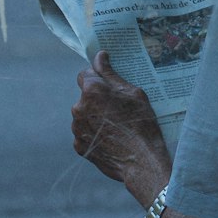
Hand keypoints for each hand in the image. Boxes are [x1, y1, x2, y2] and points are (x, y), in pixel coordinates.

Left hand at [72, 50, 170, 197]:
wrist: (141, 160)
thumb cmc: (141, 122)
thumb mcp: (132, 92)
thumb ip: (110, 73)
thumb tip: (99, 56)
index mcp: (91, 90)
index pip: (85, 74)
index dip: (98, 76)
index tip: (109, 83)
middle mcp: (78, 107)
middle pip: (85, 95)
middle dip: (98, 98)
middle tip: (118, 106)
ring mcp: (77, 129)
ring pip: (84, 114)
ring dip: (95, 115)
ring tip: (116, 125)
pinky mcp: (79, 146)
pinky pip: (84, 133)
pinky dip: (94, 133)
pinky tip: (111, 138)